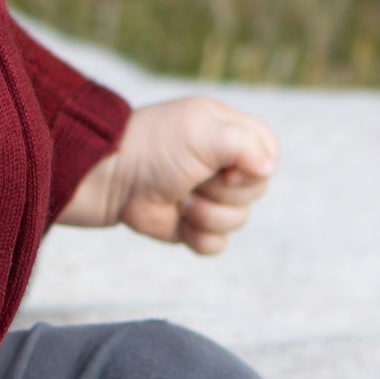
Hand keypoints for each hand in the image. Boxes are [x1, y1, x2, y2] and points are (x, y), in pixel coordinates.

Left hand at [57, 96, 277, 255]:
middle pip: (256, 191)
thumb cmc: (156, 147)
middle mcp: (222, 165)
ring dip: (207, 214)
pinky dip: (199, 237)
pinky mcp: (192, 226)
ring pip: (238, 221)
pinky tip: (179, 222)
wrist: (110, 177)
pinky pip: (217, 245)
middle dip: (224, 192)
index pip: (268, 153)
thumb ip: (244, 145)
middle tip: (193, 179)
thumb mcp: (203, 133)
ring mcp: (208, 197)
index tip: (225, 166)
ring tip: (179, 200)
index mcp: (229, 135)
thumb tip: (269, 168)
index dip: (254, 167)